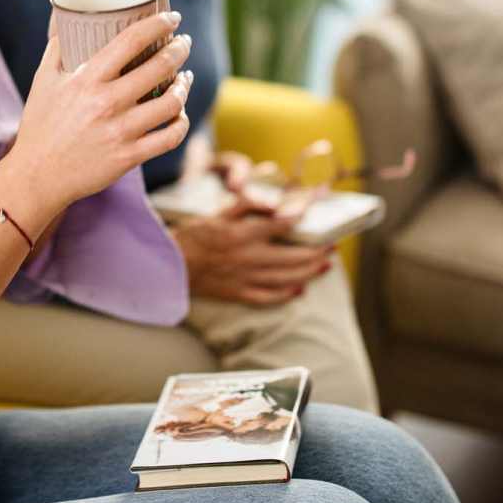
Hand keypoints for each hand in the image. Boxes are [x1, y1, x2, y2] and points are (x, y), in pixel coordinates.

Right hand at [13, 12, 193, 211]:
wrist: (36, 175)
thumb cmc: (40, 124)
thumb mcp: (43, 79)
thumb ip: (57, 44)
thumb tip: (65, 11)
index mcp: (86, 80)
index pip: (131, 40)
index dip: (158, 24)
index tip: (173, 18)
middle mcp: (106, 103)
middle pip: (159, 67)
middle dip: (179, 50)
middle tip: (183, 44)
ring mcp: (120, 132)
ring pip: (171, 102)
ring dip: (184, 86)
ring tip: (185, 77)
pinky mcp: (128, 157)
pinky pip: (169, 137)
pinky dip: (181, 122)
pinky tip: (180, 113)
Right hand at [172, 198, 333, 305]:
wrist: (171, 266)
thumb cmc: (193, 236)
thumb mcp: (217, 213)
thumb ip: (246, 206)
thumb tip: (274, 205)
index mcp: (242, 234)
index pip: (282, 225)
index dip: (301, 219)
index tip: (312, 215)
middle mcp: (248, 258)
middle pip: (293, 257)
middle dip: (317, 252)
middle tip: (331, 247)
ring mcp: (245, 278)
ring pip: (287, 278)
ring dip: (310, 272)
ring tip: (325, 266)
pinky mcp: (239, 294)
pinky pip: (270, 297)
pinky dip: (288, 294)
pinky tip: (300, 289)